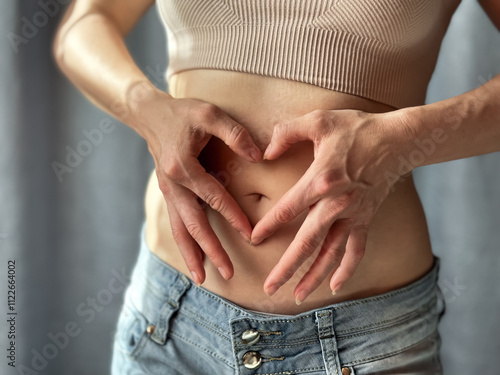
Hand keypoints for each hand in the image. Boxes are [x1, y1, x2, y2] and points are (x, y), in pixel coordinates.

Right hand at [138, 89, 261, 284]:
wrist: (150, 115)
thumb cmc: (183, 113)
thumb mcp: (210, 113)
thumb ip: (235, 133)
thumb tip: (259, 155)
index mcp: (183, 167)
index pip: (213, 197)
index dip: (233, 216)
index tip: (251, 234)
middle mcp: (173, 185)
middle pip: (193, 224)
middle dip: (211, 250)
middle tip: (228, 272)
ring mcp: (168, 192)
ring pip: (180, 230)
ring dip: (191, 255)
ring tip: (201, 279)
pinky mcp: (169, 194)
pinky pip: (176, 224)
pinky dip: (184, 243)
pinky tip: (193, 258)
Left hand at [250, 108, 410, 303]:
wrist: (398, 140)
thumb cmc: (356, 129)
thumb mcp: (318, 120)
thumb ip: (286, 132)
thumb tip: (264, 152)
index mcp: (320, 181)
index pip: (287, 210)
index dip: (268, 226)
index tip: (253, 239)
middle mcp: (336, 204)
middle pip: (307, 243)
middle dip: (287, 268)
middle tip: (270, 289)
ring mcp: (353, 215)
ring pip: (331, 253)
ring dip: (314, 277)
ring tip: (298, 297)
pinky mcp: (366, 219)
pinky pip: (357, 250)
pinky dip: (347, 269)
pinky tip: (335, 285)